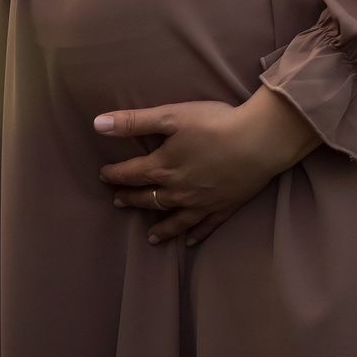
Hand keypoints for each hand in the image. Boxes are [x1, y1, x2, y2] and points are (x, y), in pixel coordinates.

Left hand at [94, 89, 321, 246]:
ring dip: (160, 227)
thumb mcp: (171, 115)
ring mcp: (201, 203)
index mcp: (163, 167)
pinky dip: (196, 234)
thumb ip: (134, 121)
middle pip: (149, 198)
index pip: (131, 173)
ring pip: (174, 219)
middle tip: (119, 201)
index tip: (103, 175)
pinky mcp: (224, 207)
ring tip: (150, 236)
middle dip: (132, 199)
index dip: (115, 174)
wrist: (258, 141)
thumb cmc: (215, 124)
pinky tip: (190, 240)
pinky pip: (205, 226)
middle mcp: (178, 191)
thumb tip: (98, 124)